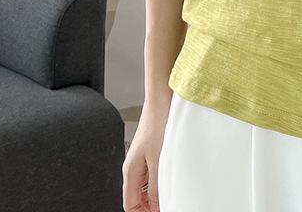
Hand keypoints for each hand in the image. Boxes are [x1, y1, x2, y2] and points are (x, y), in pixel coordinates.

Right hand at [122, 97, 170, 211]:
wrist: (161, 100)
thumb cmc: (157, 124)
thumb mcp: (158, 160)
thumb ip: (156, 186)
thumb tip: (157, 206)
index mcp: (130, 172)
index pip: (130, 204)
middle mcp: (134, 167)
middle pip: (138, 197)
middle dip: (149, 206)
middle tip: (167, 206)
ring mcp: (143, 159)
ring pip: (146, 186)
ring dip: (156, 194)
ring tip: (171, 196)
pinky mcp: (152, 152)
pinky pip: (153, 174)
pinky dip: (160, 181)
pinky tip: (171, 180)